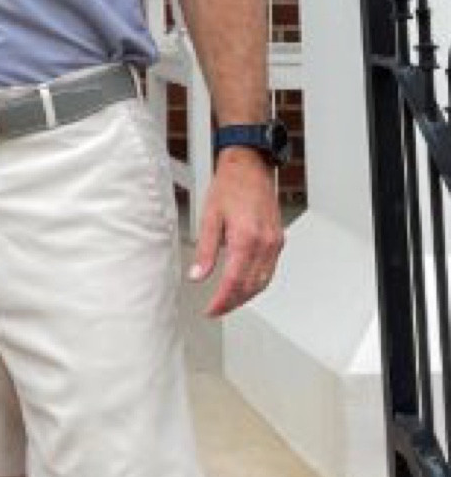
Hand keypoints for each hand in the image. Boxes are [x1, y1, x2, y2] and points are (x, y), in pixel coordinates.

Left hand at [188, 150, 284, 316]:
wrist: (250, 166)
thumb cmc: (230, 186)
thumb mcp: (209, 217)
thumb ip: (205, 251)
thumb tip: (197, 275)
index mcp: (246, 238)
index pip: (234, 282)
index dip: (222, 301)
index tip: (210, 310)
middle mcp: (265, 243)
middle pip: (251, 286)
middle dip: (233, 303)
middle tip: (216, 310)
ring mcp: (275, 242)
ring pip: (263, 281)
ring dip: (246, 296)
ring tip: (228, 302)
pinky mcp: (278, 240)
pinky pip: (269, 269)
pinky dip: (256, 282)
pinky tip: (243, 284)